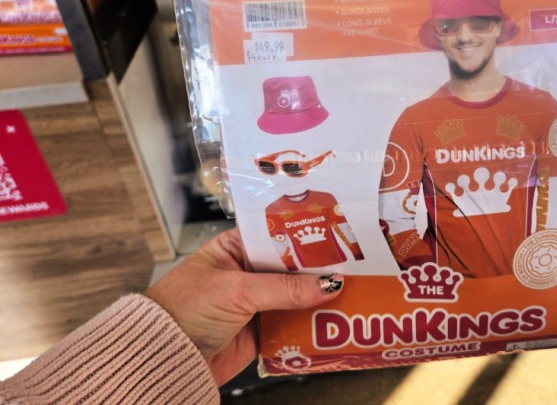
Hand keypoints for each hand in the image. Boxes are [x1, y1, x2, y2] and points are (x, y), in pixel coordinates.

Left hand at [144, 228, 343, 384]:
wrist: (164, 359)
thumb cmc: (182, 311)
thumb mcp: (236, 290)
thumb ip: (284, 288)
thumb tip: (328, 284)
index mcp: (235, 248)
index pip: (279, 235)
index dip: (307, 236)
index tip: (338, 235)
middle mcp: (248, 273)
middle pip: (294, 267)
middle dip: (320, 270)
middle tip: (355, 266)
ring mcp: (256, 303)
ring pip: (298, 296)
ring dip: (319, 298)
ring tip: (353, 292)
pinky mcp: (262, 331)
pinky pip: (294, 324)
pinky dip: (312, 324)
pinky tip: (333, 320)